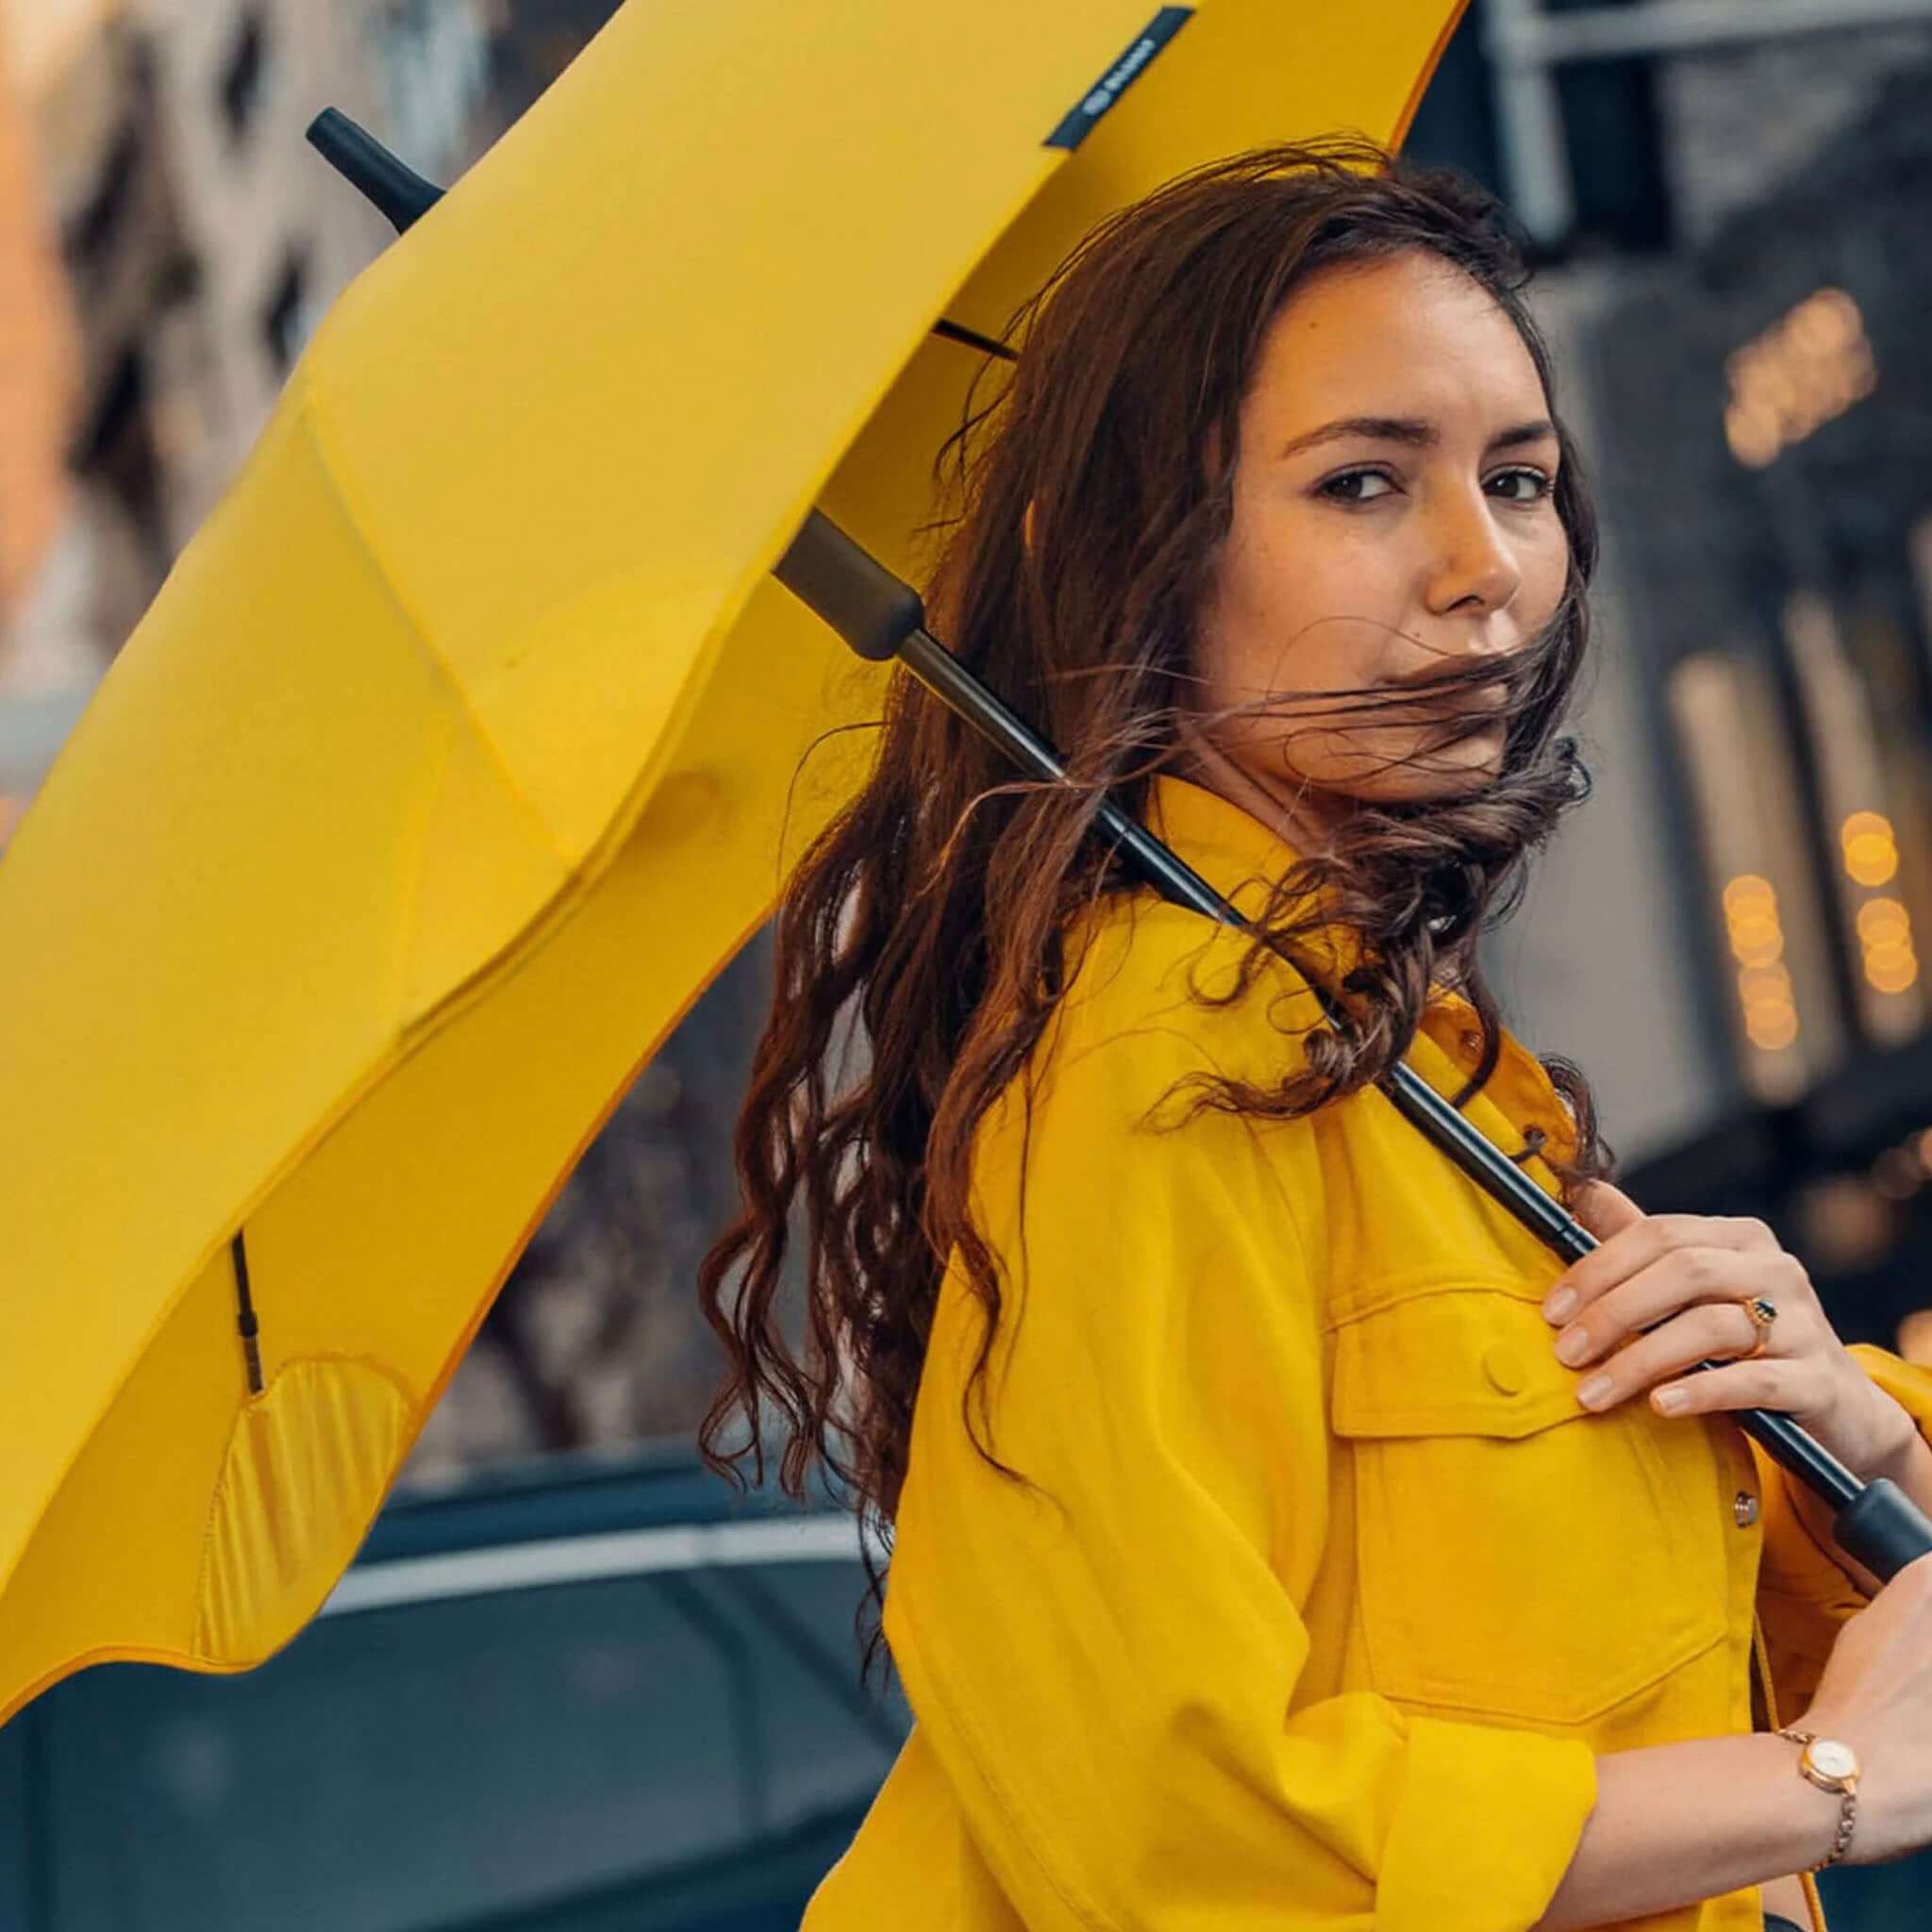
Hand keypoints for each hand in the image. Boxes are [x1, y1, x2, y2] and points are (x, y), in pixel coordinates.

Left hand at [1540, 1181, 1915, 1479]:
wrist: (1837, 1409)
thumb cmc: (1745, 1343)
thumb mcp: (1694, 1293)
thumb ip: (1642, 1247)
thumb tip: (1584, 1193)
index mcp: (1739, 1239)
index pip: (1658, 1234)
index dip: (1598, 1268)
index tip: (1552, 1311)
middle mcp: (1776, 1270)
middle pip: (1683, 1272)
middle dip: (1613, 1313)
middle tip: (1565, 1353)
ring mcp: (1805, 1324)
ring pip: (1712, 1327)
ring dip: (1641, 1361)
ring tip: (1593, 1392)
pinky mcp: (1820, 1380)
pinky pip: (1755, 1381)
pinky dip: (1702, 1390)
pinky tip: (1660, 1406)